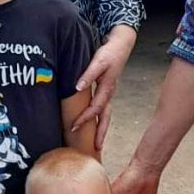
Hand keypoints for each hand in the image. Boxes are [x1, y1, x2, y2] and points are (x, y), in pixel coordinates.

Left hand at [73, 25, 136, 150]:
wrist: (121, 45)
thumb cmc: (109, 53)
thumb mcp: (98, 61)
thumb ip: (88, 74)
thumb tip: (77, 87)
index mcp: (107, 89)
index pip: (95, 109)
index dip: (84, 118)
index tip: (73, 127)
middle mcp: (109, 94)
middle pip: (105, 118)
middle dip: (100, 133)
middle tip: (95, 148)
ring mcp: (109, 93)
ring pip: (106, 115)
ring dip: (101, 129)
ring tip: (97, 143)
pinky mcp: (107, 91)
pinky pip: (103, 109)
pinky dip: (99, 119)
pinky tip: (94, 125)